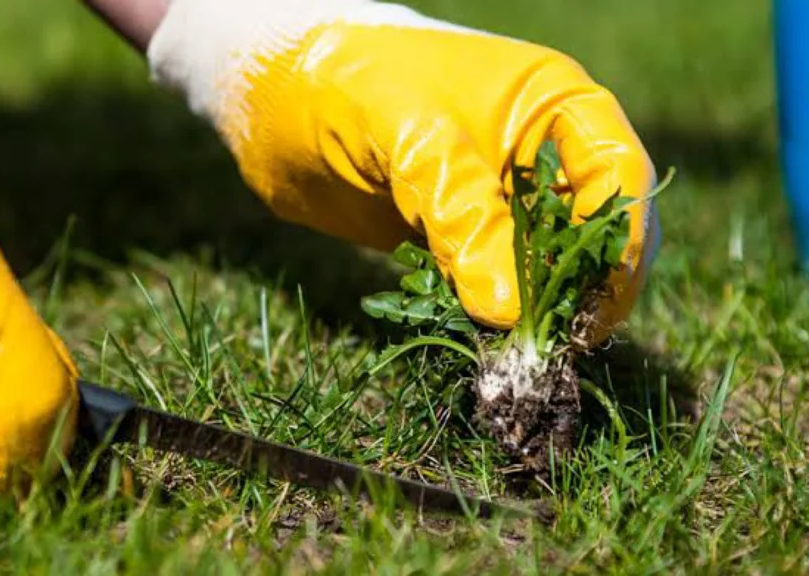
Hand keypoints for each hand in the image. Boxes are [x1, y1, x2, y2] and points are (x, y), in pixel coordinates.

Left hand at [146, 0, 659, 342]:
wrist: (268, 93)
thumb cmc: (343, 83)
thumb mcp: (410, 138)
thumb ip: (462, 215)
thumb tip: (509, 311)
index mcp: (552, 103)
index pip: (619, 178)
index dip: (617, 246)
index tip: (593, 309)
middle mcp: (537, 151)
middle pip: (592, 231)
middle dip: (578, 286)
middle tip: (548, 343)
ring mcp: (497, 194)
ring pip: (543, 263)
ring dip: (534, 308)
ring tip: (510, 349)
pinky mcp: (456, 230)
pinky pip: (492, 279)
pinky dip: (489, 309)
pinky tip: (475, 333)